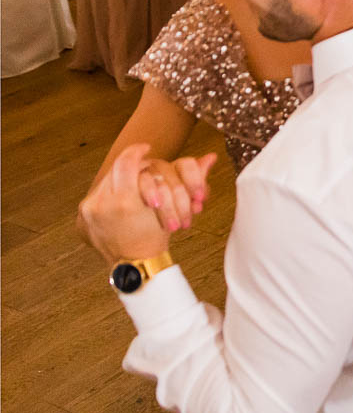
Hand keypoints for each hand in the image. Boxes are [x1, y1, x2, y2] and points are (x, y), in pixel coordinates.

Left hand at [77, 144, 216, 262]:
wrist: (132, 264)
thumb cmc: (155, 238)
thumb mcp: (174, 208)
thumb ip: (191, 179)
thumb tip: (209, 157)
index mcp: (125, 202)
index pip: (127, 162)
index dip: (137, 151)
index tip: (146, 147)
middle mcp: (103, 203)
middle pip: (117, 169)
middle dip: (133, 165)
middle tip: (143, 159)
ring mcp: (91, 208)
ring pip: (107, 178)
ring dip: (123, 177)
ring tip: (135, 181)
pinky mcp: (84, 213)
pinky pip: (98, 191)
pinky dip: (112, 188)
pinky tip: (123, 191)